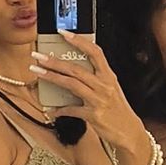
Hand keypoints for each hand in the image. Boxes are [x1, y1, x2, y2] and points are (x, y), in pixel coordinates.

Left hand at [30, 30, 142, 149]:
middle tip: (38, 55)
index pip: (95, 52)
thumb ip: (94, 80)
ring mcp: (98, 100)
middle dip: (54, 61)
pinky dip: (60, 110)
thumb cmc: (117, 110)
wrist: (129, 131)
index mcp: (109, 76)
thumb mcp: (110, 90)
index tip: (63, 33)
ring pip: (71, 84)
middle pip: (76, 69)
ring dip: (51, 77)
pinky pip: (71, 110)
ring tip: (37, 71)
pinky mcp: (93, 115)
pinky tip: (51, 109)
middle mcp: (104, 86)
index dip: (79, 41)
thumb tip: (71, 72)